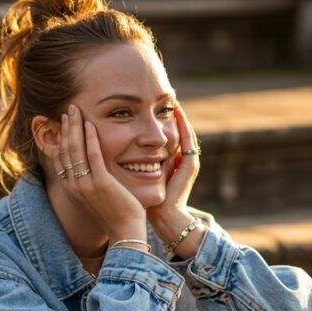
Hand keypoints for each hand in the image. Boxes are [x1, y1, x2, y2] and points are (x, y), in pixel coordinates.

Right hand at [47, 104, 146, 241]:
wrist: (125, 231)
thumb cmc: (114, 214)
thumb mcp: (95, 195)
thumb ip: (89, 179)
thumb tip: (89, 166)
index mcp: (71, 188)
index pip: (61, 157)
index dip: (61, 137)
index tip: (65, 122)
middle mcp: (74, 186)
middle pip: (65, 149)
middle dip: (66, 127)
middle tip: (68, 109)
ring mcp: (86, 185)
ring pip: (76, 149)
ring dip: (75, 127)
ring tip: (75, 110)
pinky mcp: (101, 183)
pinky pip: (93, 155)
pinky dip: (90, 138)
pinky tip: (90, 124)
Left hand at [146, 103, 200, 234]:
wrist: (163, 216)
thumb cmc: (147, 199)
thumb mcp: (141, 174)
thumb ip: (137, 161)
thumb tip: (121, 148)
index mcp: (172, 161)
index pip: (170, 134)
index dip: (162, 119)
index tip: (153, 103)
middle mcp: (184, 160)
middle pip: (181, 130)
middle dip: (175, 114)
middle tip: (169, 94)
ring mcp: (189, 162)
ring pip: (187, 132)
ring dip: (181, 116)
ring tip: (174, 99)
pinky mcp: (190, 165)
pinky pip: (189, 140)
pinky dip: (184, 125)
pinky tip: (177, 113)